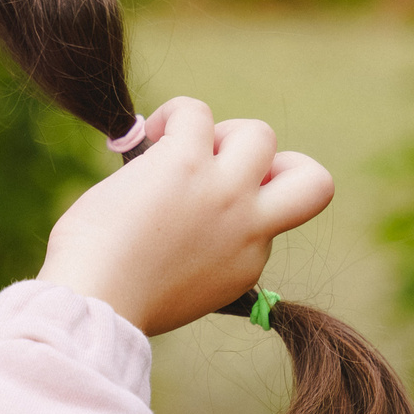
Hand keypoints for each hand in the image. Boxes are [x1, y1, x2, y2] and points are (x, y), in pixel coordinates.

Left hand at [38, 97, 335, 336]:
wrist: (98, 302)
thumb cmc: (119, 299)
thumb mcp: (182, 289)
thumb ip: (201, 256)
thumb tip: (178, 218)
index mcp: (247, 263)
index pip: (268, 221)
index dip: (242, 208)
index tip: (204, 213)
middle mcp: (248, 226)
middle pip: (315, 182)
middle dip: (279, 166)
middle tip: (224, 169)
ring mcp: (224, 191)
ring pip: (261, 134)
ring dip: (223, 133)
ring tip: (179, 148)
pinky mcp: (186, 161)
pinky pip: (196, 111)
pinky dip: (173, 113)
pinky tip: (148, 135)